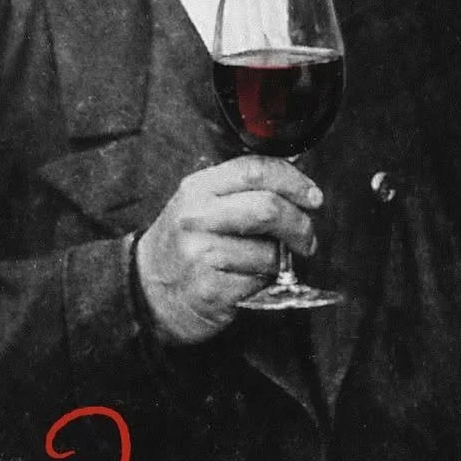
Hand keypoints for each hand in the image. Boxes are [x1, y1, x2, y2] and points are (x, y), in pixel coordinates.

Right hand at [135, 156, 321, 342]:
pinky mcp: (209, 288)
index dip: (293, 181)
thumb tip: (295, 179)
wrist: (147, 290)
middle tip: (307, 238)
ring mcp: (201, 253)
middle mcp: (197, 216)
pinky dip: (263, 284)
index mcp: (198, 188)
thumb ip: (242, 190)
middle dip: (299, 225)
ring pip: (268, 252)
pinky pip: (258, 282)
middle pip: (268, 208)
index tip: (313, 197)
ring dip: (278, 261)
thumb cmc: (184, 245)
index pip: (254, 170)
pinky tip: (246, 281)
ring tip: (263, 264)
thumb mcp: (202, 205)